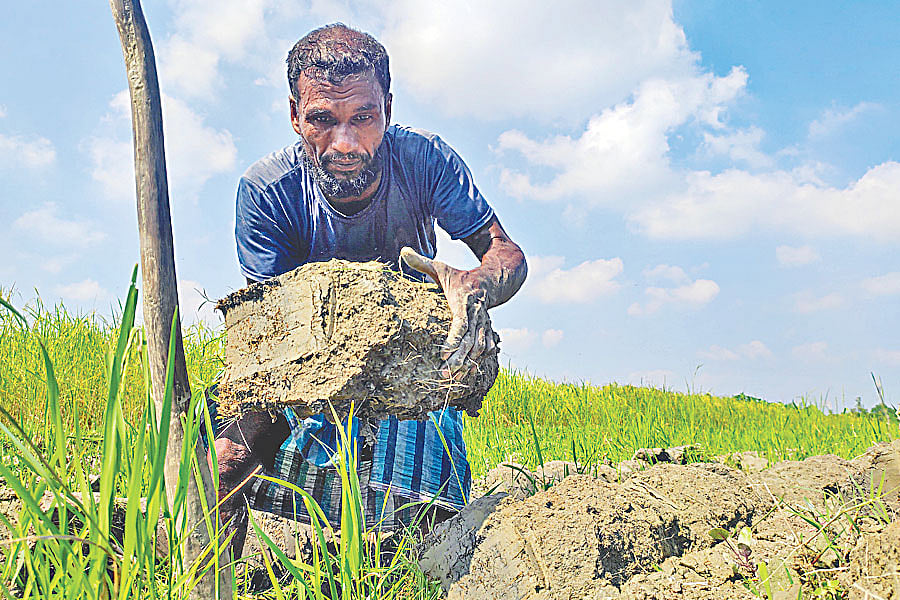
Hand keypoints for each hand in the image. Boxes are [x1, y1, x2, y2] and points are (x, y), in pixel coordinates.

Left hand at [400, 247, 495, 377]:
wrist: (492, 281)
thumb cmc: (461, 277)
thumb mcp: (442, 268)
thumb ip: (422, 262)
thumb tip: (403, 250)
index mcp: (464, 301)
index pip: (461, 324)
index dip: (453, 340)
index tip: (442, 354)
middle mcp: (477, 314)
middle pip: (469, 341)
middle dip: (458, 360)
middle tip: (444, 374)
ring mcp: (484, 324)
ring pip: (478, 349)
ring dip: (467, 365)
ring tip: (453, 379)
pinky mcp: (487, 331)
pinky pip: (484, 350)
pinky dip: (477, 363)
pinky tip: (467, 375)